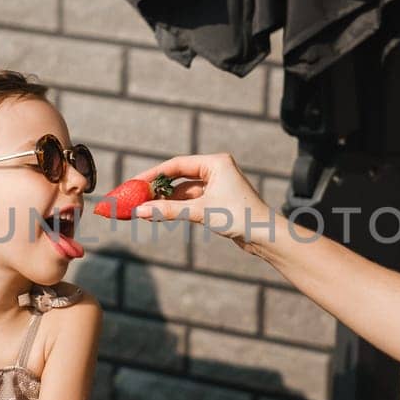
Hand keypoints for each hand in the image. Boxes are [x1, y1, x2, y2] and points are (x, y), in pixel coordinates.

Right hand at [126, 153, 276, 246]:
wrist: (265, 236)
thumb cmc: (239, 216)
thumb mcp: (200, 211)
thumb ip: (169, 209)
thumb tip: (140, 211)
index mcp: (215, 163)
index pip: (177, 165)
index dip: (153, 174)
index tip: (134, 184)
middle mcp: (216, 170)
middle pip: (178, 177)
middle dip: (156, 189)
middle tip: (135, 197)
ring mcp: (216, 186)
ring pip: (183, 192)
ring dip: (164, 200)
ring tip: (142, 209)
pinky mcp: (216, 202)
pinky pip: (190, 202)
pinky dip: (175, 208)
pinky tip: (158, 214)